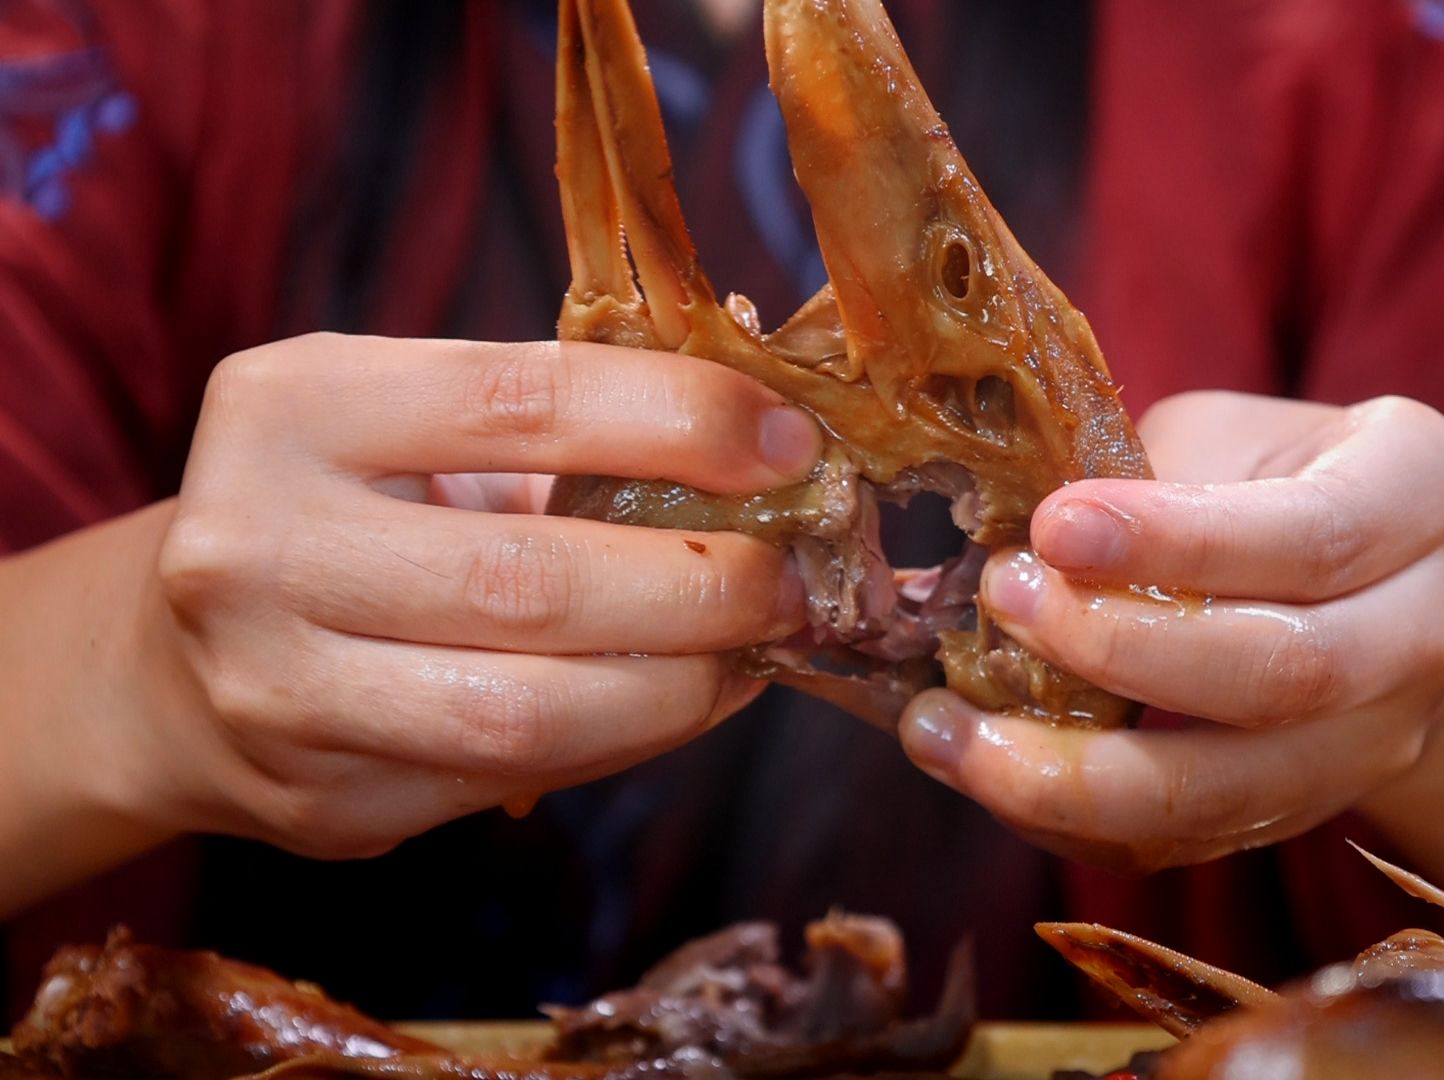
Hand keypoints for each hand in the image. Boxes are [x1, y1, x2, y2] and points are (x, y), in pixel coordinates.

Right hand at [124, 333, 817, 858]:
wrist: (175, 658)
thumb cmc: (344, 511)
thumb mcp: (411, 426)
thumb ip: (561, 431)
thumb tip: (767, 463)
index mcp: (293, 406)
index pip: (523, 400)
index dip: (681, 421)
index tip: (789, 444)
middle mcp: (255, 546)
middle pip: (535, 578)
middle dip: (705, 584)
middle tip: (794, 577)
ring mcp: (276, 689)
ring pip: (528, 710)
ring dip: (682, 687)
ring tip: (753, 650)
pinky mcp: (319, 801)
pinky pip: (514, 780)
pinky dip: (628, 741)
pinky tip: (681, 702)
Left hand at [899, 391, 1443, 873]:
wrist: (1382, 584)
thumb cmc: (1274, 481)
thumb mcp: (1228, 435)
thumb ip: (1143, 476)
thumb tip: (1000, 533)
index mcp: (1418, 496)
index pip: (1312, 535)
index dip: (1176, 540)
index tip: (1052, 527)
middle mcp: (1425, 631)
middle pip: (1287, 674)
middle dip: (1121, 650)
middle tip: (1000, 601)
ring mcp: (1375, 742)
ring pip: (1233, 791)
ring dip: (1074, 776)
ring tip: (947, 731)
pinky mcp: (1302, 812)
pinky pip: (1186, 843)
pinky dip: (1070, 821)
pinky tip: (980, 773)